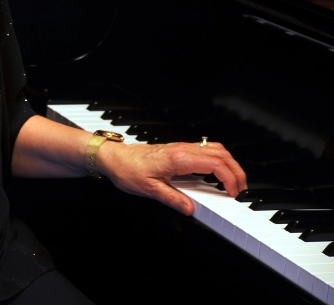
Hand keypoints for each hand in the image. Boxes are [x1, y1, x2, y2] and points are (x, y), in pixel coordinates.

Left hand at [98, 139, 247, 214]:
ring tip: (233, 182)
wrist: (114, 158)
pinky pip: (205, 150)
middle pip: (221, 154)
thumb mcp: (149, 189)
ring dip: (229, 163)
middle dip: (236, 171)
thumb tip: (190, 209)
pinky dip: (218, 160)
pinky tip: (217, 173)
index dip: (230, 178)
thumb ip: (171, 199)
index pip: (215, 164)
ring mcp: (181, 147)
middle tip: (241, 189)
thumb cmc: (128, 170)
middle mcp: (182, 149)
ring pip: (215, 148)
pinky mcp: (178, 149)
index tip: (233, 193)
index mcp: (178, 158)